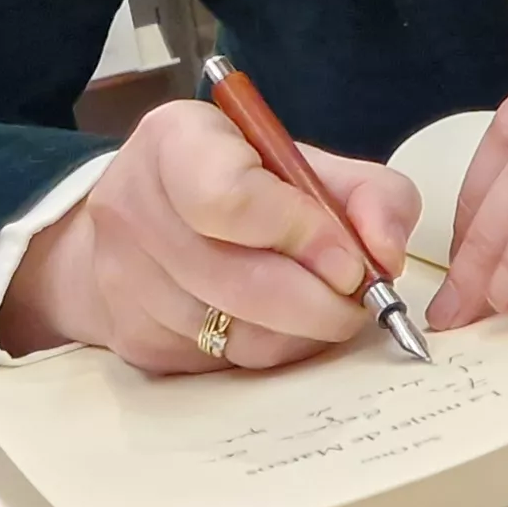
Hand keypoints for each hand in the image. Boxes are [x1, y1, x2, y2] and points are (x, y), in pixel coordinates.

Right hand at [0, 98, 420, 374]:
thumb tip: (386, 254)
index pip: (230, 198)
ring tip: (321, 308)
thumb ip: (368, 194)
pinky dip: (268, 352)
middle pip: (240, 282)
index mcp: (173, 141)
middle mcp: (131, 206)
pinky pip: (220, 365)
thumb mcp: (305, 164)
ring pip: (236, 336)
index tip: (349, 258)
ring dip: (300, 334)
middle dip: (320, 303)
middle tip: (358, 302)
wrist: (144, 222)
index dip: (302, 235)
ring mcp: (121, 280)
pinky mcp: (131, 339)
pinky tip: (278, 324)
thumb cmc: (238, 185)